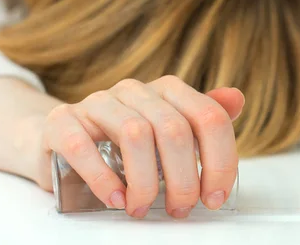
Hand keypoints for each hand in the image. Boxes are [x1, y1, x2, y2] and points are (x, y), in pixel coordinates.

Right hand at [34, 75, 243, 218]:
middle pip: (174, 130)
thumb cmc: (122, 139)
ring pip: (135, 134)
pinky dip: (103, 179)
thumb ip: (202, 120)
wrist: (63, 136)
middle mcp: (134, 90)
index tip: (214, 197)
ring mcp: (96, 102)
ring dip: (145, 182)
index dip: (220, 161)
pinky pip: (83, 146)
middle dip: (183, 180)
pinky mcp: (62, 121)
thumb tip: (237, 99)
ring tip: (142, 208)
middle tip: (179, 209)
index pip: (209, 117)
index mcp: (166, 90)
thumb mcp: (167, 129)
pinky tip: (115, 199)